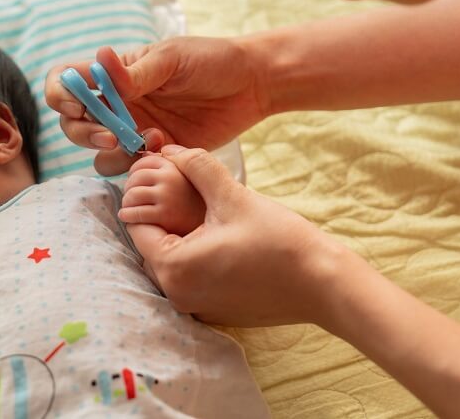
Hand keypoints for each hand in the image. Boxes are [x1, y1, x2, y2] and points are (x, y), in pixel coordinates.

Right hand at [45, 37, 269, 174]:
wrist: (252, 85)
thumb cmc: (211, 60)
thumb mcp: (172, 59)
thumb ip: (136, 73)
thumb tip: (100, 59)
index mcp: (113, 75)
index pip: (65, 82)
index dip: (61, 96)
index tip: (80, 105)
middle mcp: (116, 104)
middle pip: (72, 124)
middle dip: (85, 132)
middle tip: (112, 136)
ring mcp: (133, 130)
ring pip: (98, 153)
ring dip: (113, 152)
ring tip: (149, 138)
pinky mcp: (155, 153)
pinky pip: (130, 167)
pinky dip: (139, 163)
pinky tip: (166, 146)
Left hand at [120, 153, 204, 235]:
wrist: (219, 231)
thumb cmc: (201, 208)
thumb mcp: (192, 180)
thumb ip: (172, 166)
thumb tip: (145, 153)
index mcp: (177, 166)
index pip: (144, 161)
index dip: (135, 172)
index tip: (136, 184)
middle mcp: (172, 178)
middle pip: (135, 177)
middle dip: (130, 188)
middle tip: (131, 199)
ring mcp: (168, 196)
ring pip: (132, 194)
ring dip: (127, 203)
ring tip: (130, 209)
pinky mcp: (164, 215)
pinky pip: (134, 212)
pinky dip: (127, 215)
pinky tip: (129, 219)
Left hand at [125, 145, 347, 327]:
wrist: (323, 284)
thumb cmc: (279, 241)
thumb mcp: (232, 196)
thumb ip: (196, 167)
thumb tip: (169, 149)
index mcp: (173, 268)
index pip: (136, 227)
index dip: (144, 199)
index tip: (160, 179)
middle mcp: (177, 294)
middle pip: (149, 246)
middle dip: (160, 218)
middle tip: (180, 193)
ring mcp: (194, 307)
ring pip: (169, 262)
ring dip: (177, 237)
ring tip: (201, 214)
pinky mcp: (212, 311)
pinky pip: (188, 278)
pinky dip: (193, 257)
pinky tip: (216, 238)